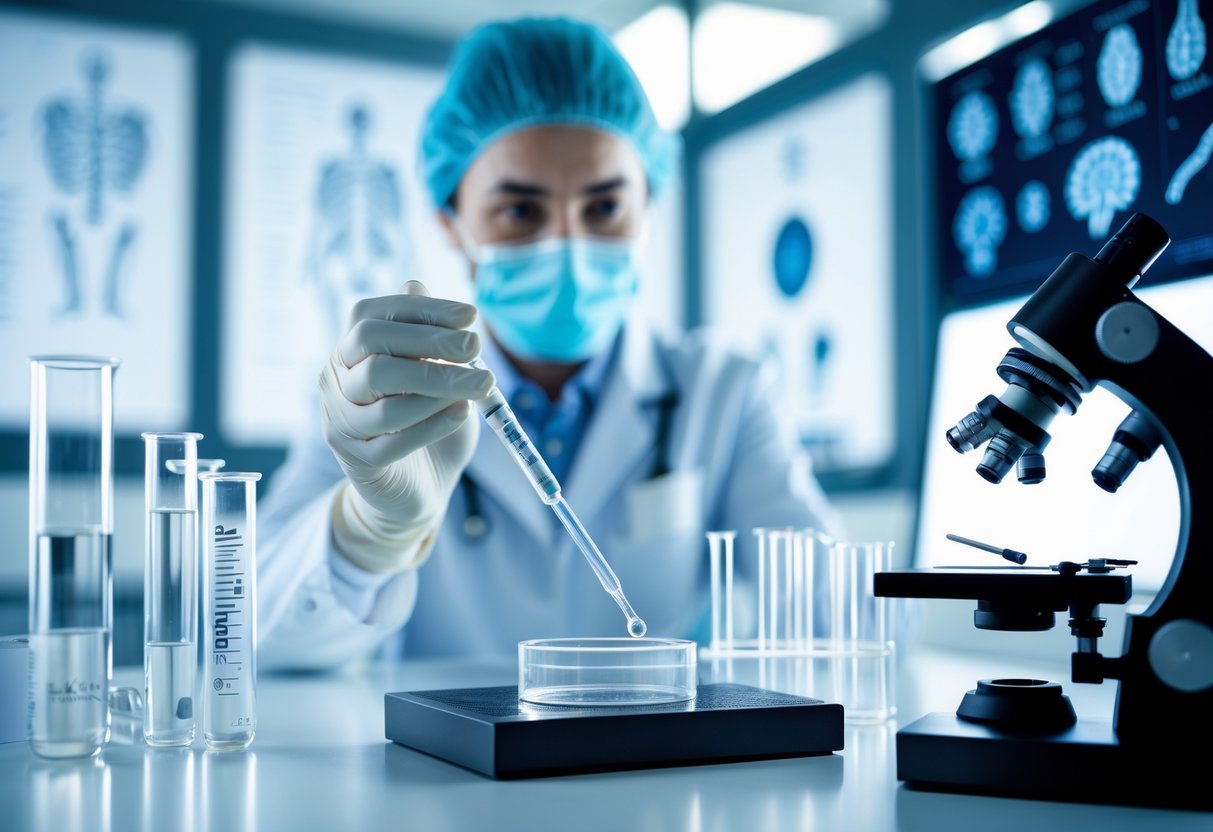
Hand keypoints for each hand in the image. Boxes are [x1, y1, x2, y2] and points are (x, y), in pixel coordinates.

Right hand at [319, 281, 494, 571]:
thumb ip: (426, 333)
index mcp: (352, 347)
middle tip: (476, 347)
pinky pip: (391, 441)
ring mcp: (341, 420)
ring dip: (438, 386)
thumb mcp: (434, 369)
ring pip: (382, 397)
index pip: (376, 315)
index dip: (424, 311)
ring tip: (482, 385)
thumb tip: (417, 283)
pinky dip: (432, 425)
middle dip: (429, 344)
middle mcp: (336, 378)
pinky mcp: (357, 460)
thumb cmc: (431, 416)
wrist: (421, 484)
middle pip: (373, 348)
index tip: (471, 315)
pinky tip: (462, 414)